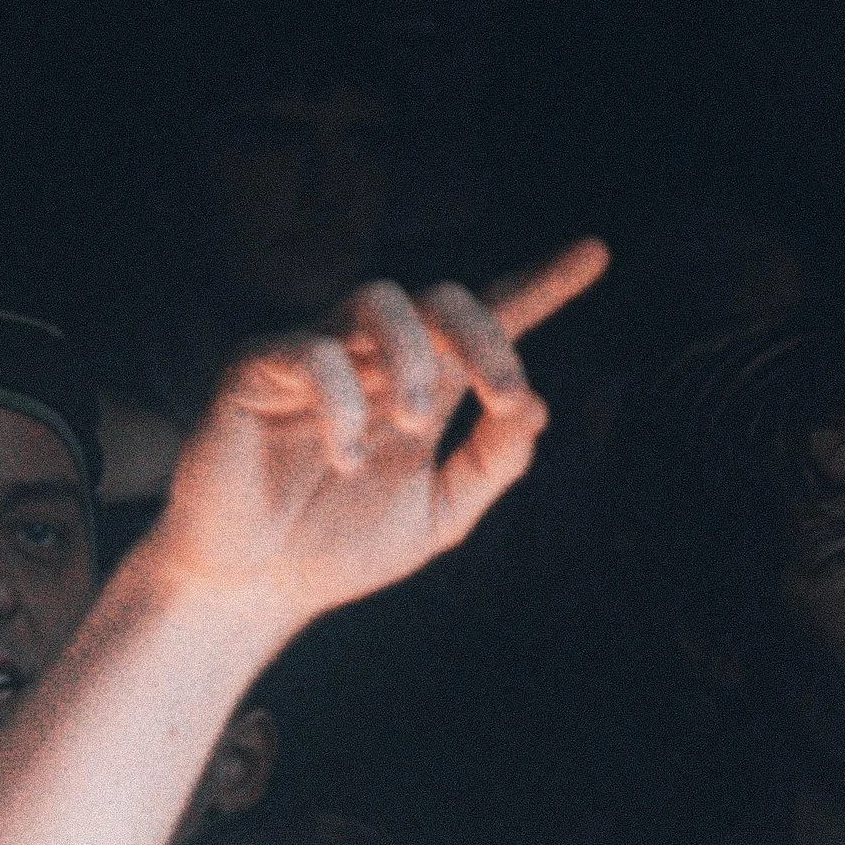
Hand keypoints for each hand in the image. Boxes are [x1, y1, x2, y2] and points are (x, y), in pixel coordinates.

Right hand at [144, 244, 608, 647]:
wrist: (249, 591)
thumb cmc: (335, 550)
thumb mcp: (438, 518)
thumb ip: (491, 466)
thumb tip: (533, 404)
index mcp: (422, 387)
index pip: (486, 321)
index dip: (541, 285)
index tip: (595, 254)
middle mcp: (373, 361)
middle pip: (441, 298)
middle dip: (486, 334)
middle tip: (505, 396)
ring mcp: (316, 359)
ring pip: (378, 300)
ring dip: (416, 356)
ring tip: (418, 422)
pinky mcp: (258, 372)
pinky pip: (310, 352)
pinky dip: (342, 402)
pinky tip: (345, 457)